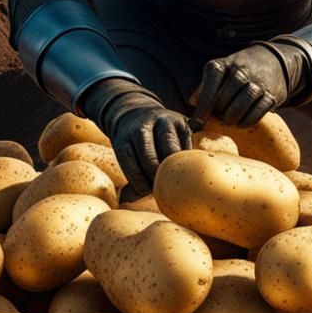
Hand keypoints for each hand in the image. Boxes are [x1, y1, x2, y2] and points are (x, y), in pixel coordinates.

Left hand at [82, 78, 191, 196]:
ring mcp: (164, 122)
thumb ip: (133, 176)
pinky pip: (186, 146)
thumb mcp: (125, 154)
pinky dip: (186, 160)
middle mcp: (144, 126)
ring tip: (175, 180)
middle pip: (150, 158)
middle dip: (156, 178)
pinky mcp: (182, 123)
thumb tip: (132, 201)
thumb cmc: (131, 144)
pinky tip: (185, 169)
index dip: (139, 182)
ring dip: (173, 169)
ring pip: (171, 151)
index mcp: (125, 137)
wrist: (137, 111)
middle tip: (162, 190)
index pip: (131, 164)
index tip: (145, 191)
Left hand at [189, 42, 306, 129]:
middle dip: (218, 112)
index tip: (196, 123)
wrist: (273, 60)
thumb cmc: (237, 70)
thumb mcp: (220, 71)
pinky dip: (249, 119)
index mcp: (223, 64)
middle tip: (215, 121)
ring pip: (244, 101)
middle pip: (226, 95)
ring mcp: (258, 81)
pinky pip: (260, 109)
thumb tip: (193, 102)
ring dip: (233, 116)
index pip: (210, 85)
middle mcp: (241, 70)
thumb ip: (205, 86)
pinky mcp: (272, 93)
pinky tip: (241, 124)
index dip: (202, 106)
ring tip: (228, 122)